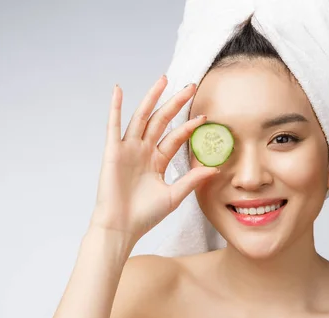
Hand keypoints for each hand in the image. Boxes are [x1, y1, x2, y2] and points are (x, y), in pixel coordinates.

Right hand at [89, 76, 216, 238]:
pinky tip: (119, 90)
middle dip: (176, 103)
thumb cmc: (144, 215)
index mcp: (157, 161)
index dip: (189, 126)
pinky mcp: (113, 151)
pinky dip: (115, 107)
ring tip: (164, 80)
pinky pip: (114, 125)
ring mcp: (128, 149)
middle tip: (191, 86)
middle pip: (161, 120)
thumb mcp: (174, 195)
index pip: (175, 137)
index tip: (205, 116)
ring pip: (142, 117)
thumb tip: (215, 168)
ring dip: (152, 98)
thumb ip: (192, 179)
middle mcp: (143, 151)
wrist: (122, 227)